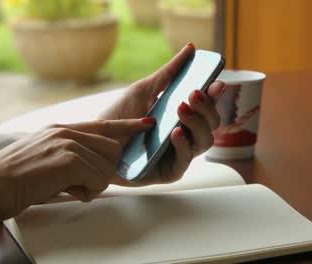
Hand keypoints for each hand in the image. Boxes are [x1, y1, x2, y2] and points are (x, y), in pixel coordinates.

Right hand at [0, 118, 154, 241]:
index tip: (146, 124)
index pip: (104, 125)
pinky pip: (97, 179)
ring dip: (94, 183)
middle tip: (84, 182)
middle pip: (112, 148)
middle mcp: (67, 132)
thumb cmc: (13, 178)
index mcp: (61, 129)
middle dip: (105, 169)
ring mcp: (68, 144)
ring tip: (71, 187)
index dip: (128, 126)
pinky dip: (87, 190)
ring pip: (106, 166)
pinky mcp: (68, 160)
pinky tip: (69, 191)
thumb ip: (69, 157)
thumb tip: (91, 173)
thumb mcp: (44, 157)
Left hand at [99, 43, 225, 185]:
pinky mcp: (169, 172)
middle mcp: (185, 136)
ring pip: (205, 141)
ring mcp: (179, 155)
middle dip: (206, 108)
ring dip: (197, 122)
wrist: (95, 142)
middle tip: (193, 93)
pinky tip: (175, 131)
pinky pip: (185, 160)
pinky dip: (183, 144)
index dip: (214, 95)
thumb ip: (169, 72)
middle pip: (212, 124)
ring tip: (181, 108)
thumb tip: (190, 48)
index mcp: (182, 117)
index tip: (215, 82)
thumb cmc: (119, 116)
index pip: (206, 107)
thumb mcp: (143, 90)